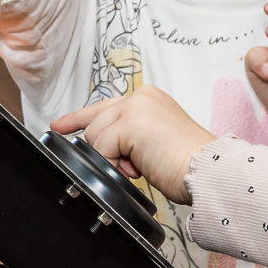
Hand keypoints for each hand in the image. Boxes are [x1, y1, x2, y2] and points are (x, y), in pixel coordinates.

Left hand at [50, 86, 213, 205]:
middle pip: (95, 124)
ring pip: (96, 137)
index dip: (78, 119)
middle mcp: (140, 97)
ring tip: (142, 165)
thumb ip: (126, 136)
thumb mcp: (151, 141)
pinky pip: (102, 148)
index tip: (60, 126)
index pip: (104, 106)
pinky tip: (138, 167)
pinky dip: (116, 164)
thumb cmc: (187, 164)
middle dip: (107, 151)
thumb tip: (102, 147)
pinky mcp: (130, 124)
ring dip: (113, 159)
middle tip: (136, 163)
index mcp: (147, 98)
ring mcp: (135, 108)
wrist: (207, 171)